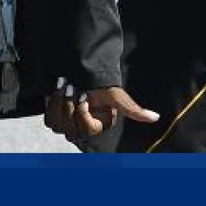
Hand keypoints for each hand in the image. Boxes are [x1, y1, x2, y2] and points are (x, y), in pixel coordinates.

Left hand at [44, 79, 160, 145]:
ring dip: (60, 103)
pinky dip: (52, 104)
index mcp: (97, 128)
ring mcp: (66, 125)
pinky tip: (58, 90)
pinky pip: (49, 119)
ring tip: (66, 86)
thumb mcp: (120, 98)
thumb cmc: (104, 88)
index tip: (85, 96)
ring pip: (57, 124)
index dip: (83, 112)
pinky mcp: (55, 118)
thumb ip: (135, 110)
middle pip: (69, 128)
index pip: (86, 129)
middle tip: (74, 87)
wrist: (87, 75)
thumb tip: (156, 117)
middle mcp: (81, 131)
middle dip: (70, 105)